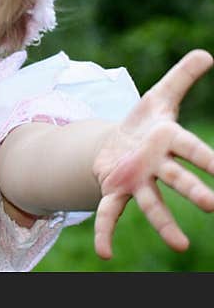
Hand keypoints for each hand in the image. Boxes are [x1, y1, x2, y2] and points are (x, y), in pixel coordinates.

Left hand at [92, 49, 213, 258]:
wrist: (115, 143)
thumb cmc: (144, 123)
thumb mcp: (158, 97)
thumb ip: (181, 78)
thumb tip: (205, 53)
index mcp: (168, 141)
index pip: (192, 150)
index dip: (209, 160)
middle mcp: (156, 166)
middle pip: (177, 179)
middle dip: (194, 191)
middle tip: (213, 206)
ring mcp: (136, 181)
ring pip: (152, 204)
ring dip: (164, 224)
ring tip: (179, 246)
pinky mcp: (114, 190)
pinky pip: (109, 213)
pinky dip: (104, 232)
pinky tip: (104, 253)